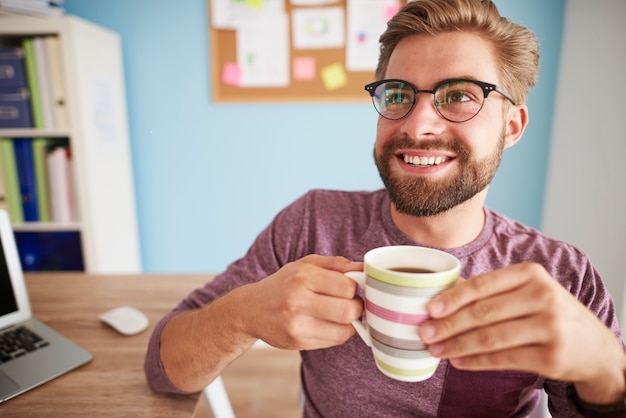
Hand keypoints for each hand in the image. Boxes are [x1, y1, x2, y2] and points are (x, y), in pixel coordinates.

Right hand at [241, 255, 363, 350]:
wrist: (250, 309)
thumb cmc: (284, 284)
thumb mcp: (306, 265)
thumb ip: (336, 264)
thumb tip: (364, 269)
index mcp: (302, 276)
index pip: (347, 286)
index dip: (356, 288)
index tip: (352, 288)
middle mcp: (297, 300)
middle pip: (349, 311)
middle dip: (357, 308)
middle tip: (352, 304)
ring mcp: (296, 324)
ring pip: (344, 330)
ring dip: (350, 323)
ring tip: (341, 314)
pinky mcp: (297, 342)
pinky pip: (333, 341)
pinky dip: (338, 333)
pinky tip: (328, 324)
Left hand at [417, 262, 625, 403]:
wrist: (594, 347)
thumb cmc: (549, 312)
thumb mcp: (527, 291)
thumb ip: (490, 289)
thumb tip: (442, 292)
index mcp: (531, 274)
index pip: (483, 284)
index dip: (453, 298)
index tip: (429, 309)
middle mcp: (543, 297)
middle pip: (483, 313)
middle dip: (448, 325)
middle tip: (425, 333)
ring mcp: (550, 327)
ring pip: (490, 338)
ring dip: (457, 346)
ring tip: (436, 350)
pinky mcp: (551, 357)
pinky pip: (503, 359)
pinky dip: (476, 361)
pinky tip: (458, 362)